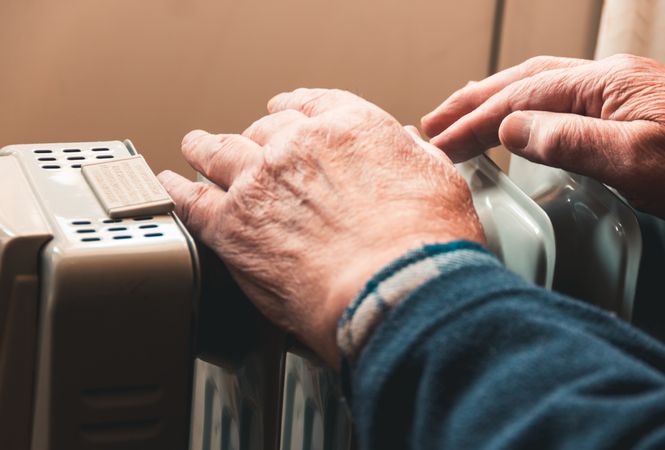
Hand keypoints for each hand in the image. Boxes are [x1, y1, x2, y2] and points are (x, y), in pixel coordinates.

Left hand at [158, 89, 484, 367]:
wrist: (396, 288)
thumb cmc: (425, 244)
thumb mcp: (438, 181)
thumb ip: (410, 158)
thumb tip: (405, 151)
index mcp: (351, 129)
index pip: (312, 105)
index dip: (293, 109)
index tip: (283, 112)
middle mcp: (300, 147)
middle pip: (264, 131)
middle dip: (256, 138)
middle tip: (247, 146)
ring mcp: (261, 183)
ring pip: (220, 153)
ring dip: (206, 149)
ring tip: (196, 149)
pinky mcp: (232, 227)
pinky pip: (191, 200)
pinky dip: (177, 191)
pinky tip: (171, 188)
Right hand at [422, 54, 664, 238]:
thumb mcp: (634, 160)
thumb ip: (568, 140)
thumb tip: (513, 128)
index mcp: (605, 83)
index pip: (522, 97)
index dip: (475, 122)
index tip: (439, 144)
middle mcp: (609, 80)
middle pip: (525, 81)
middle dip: (474, 103)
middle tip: (432, 122)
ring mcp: (620, 97)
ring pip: (542, 89)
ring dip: (498, 102)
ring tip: (461, 114)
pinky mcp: (630, 119)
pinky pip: (565, 107)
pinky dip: (530, 113)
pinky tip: (523, 126)